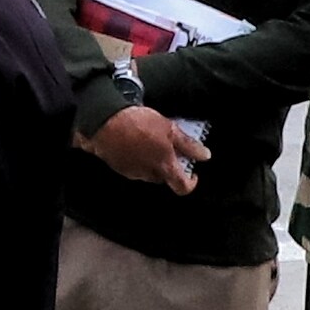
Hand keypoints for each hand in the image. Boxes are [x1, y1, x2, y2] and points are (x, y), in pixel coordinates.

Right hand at [84, 101, 201, 193]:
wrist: (104, 122)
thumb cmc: (137, 124)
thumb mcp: (170, 129)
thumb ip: (188, 145)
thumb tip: (204, 155)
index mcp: (164, 166)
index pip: (183, 187)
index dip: (191, 183)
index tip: (193, 173)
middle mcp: (148, 173)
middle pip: (165, 177)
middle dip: (169, 165)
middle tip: (169, 148)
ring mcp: (132, 171)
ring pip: (148, 171)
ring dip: (152, 161)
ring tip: (149, 141)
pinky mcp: (118, 166)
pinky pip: (133, 166)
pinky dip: (137, 158)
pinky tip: (135, 143)